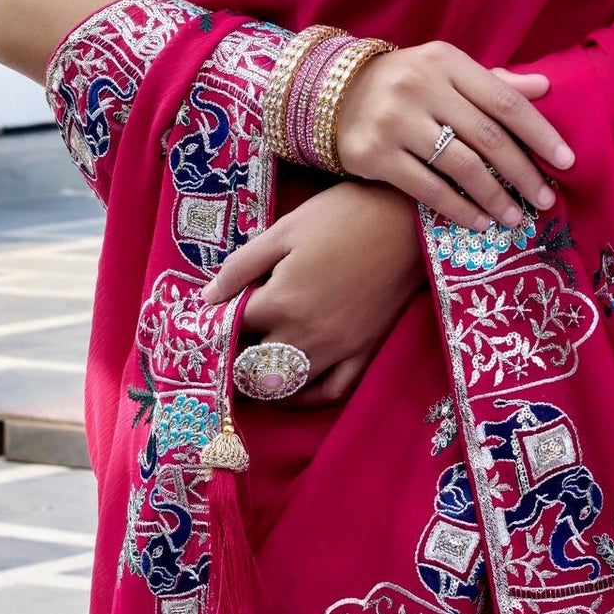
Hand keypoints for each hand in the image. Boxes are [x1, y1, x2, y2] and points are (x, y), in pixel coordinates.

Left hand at [202, 179, 425, 405]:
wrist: (408, 219)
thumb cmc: (343, 216)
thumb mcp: (285, 229)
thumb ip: (242, 265)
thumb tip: (207, 298)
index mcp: (280, 302)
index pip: (231, 327)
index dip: (214, 321)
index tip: (205, 317)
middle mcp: (304, 335)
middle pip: (252, 365)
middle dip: (232, 357)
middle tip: (225, 344)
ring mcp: (336, 348)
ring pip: (287, 385)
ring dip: (262, 381)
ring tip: (248, 368)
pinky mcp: (364, 351)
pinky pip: (331, 391)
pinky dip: (307, 397)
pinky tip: (293, 389)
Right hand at [334, 46, 573, 227]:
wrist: (333, 95)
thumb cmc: (407, 84)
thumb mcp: (447, 71)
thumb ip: (494, 83)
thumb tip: (545, 88)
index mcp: (447, 61)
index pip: (505, 101)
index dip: (540, 133)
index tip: (567, 162)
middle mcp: (421, 87)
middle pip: (487, 137)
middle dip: (523, 173)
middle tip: (546, 199)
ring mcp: (395, 121)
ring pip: (460, 166)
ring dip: (494, 197)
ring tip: (516, 217)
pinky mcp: (374, 155)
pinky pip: (427, 188)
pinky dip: (459, 208)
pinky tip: (479, 221)